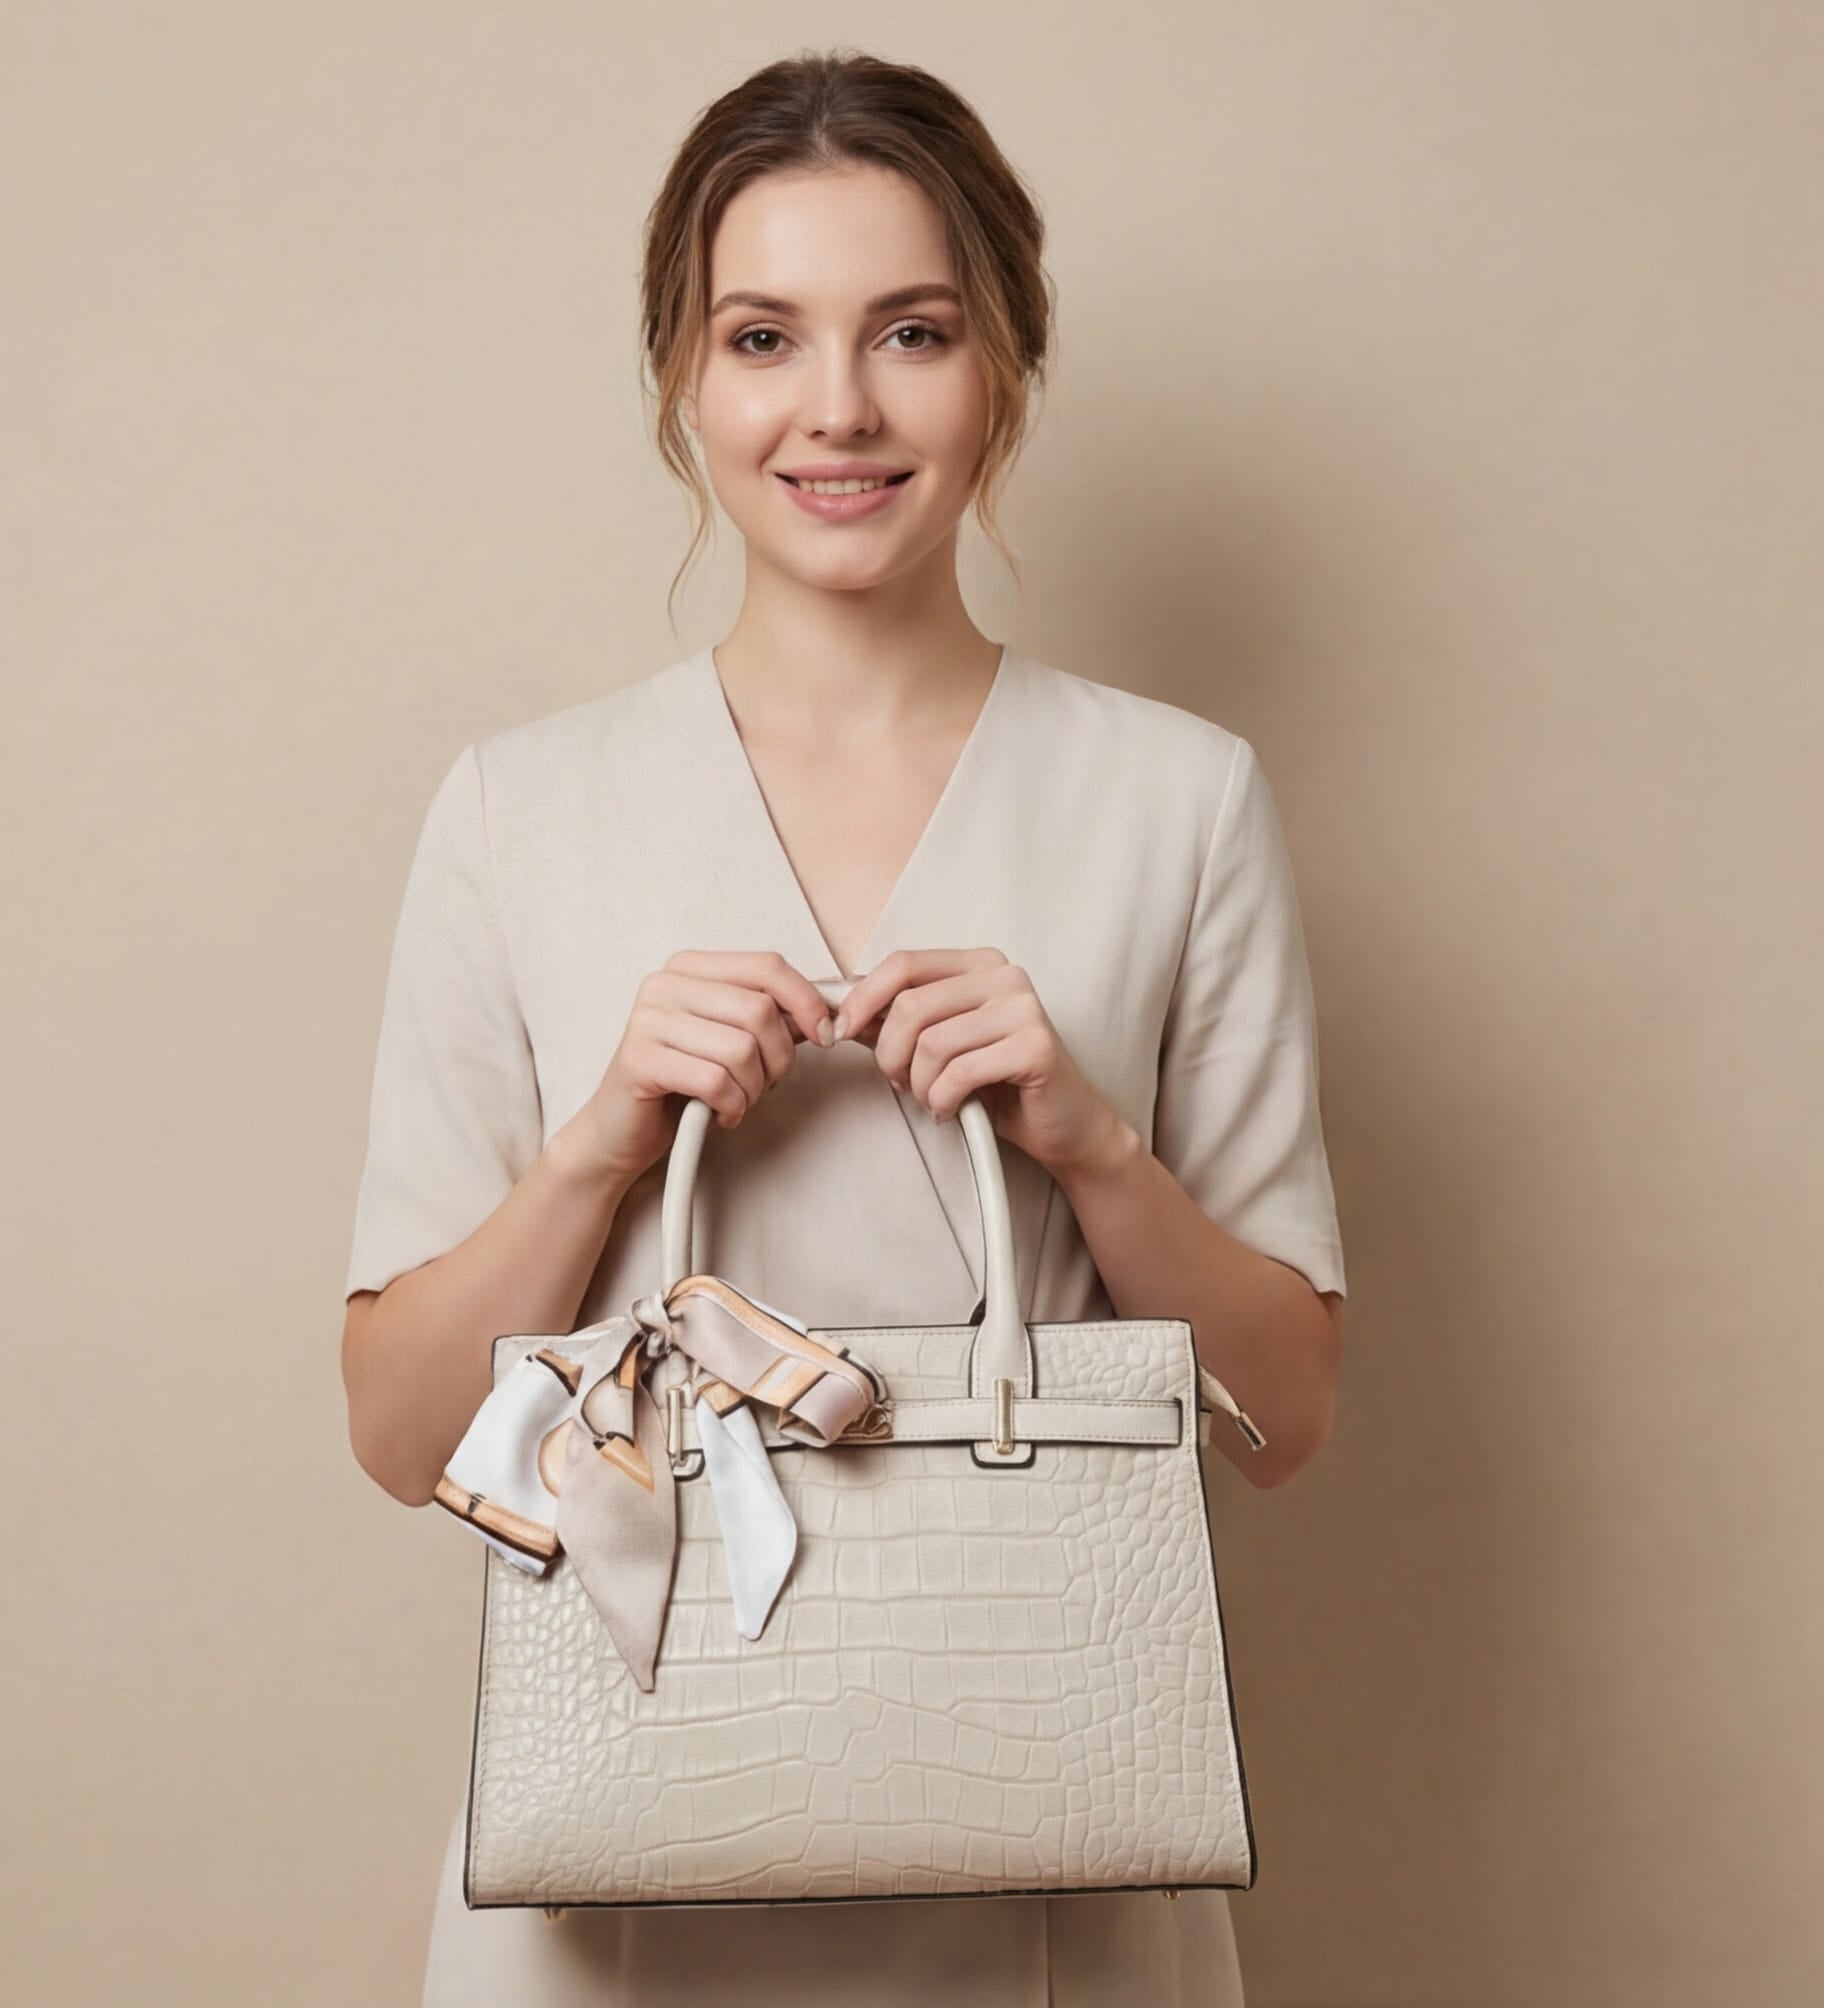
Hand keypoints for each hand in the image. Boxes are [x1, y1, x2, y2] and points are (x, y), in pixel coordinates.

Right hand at [560, 950, 834, 1185]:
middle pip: (760, 1010)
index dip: (807, 1002)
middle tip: (765, 1085)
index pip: (767, 966)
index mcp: (691, 968)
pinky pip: (715, 1081)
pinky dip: (732, 1107)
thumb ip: (773, 1019)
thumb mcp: (732, 1041)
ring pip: (741, 1049)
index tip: (825, 1036)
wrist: (620, 1132)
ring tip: (739, 1101)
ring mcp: (647, 1019)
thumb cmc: (683, 1085)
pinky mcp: (639, 1060)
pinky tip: (721, 1114)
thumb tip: (828, 1012)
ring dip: (754, 1088)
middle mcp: (665, 984)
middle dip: (779, 1058)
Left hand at [832, 948, 1126, 1175]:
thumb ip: (897, 1022)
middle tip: (903, 1082)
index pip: (903, 963)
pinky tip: (953, 1109)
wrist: (1064, 1126)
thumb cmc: (1000, 1084)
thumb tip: (841, 1012)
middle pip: (910, 1005)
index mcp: (979, 964)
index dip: (862, 999)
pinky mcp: (1035, 1046)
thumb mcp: (942, 1045)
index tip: (841, 1032)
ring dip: (919, 1085)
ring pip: (930, 1044)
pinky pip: (959, 1073)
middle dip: (890, 1054)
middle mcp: (1004, 975)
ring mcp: (1023, 1008)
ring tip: (934, 1099)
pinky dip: (943, 1100)